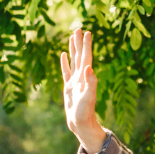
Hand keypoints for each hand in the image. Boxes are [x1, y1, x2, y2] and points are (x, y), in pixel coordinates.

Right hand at [60, 28, 106, 153]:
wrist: (80, 124)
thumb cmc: (85, 113)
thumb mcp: (88, 97)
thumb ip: (91, 82)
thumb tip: (89, 67)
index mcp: (85, 77)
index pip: (86, 57)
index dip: (87, 45)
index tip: (88, 32)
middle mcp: (81, 77)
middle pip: (80, 56)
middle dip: (79, 43)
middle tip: (79, 29)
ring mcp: (74, 81)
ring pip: (73, 61)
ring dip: (73, 49)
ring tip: (72, 37)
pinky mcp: (68, 87)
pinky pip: (66, 71)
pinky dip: (65, 62)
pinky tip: (64, 55)